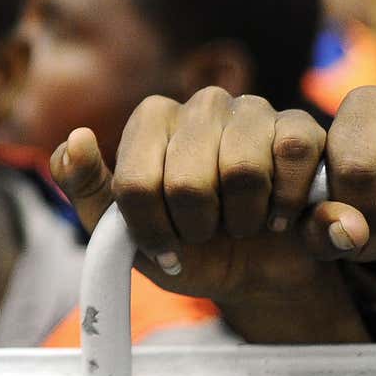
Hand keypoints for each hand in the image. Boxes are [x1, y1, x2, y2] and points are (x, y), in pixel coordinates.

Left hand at [55, 88, 334, 302]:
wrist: (253, 272)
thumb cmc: (182, 245)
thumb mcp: (122, 233)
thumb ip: (84, 189)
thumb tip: (75, 139)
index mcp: (151, 120)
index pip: (135, 182)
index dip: (151, 228)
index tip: (164, 243)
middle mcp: (201, 103)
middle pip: (187, 181)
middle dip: (196, 227)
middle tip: (206, 233)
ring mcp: (253, 109)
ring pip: (242, 171)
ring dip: (242, 220)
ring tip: (241, 224)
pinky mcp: (301, 126)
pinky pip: (293, 156)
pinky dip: (285, 204)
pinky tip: (278, 217)